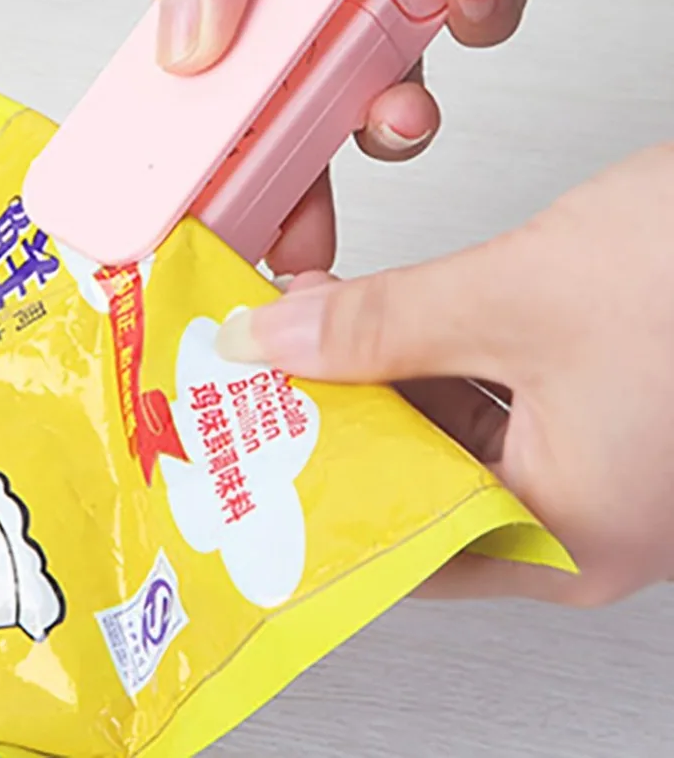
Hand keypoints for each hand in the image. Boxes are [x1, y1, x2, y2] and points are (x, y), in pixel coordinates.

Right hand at [155, 0, 578, 273]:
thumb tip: (184, 39)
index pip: (212, 74)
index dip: (209, 143)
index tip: (202, 203)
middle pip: (296, 106)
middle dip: (297, 181)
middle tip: (290, 232)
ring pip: (387, 85)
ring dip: (394, 117)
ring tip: (392, 111)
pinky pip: (477, 22)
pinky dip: (477, 19)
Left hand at [215, 143, 673, 605]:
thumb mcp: (514, 296)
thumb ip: (378, 325)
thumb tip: (273, 342)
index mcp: (567, 535)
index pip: (395, 543)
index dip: (306, 493)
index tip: (241, 452)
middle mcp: (583, 516)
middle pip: (410, 484)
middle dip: (329, 418)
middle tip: (252, 377)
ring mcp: (595, 462)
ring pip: (442, 436)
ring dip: (370, 379)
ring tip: (296, 336)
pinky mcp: (598, 406)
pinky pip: (482, 398)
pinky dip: (422, 359)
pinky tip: (370, 321)